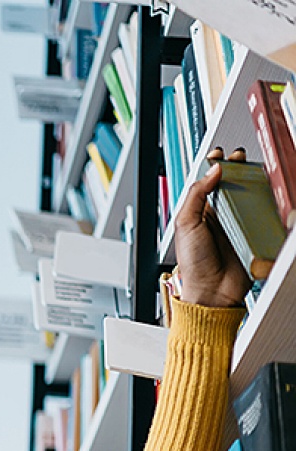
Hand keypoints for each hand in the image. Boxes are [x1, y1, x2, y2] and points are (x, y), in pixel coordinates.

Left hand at [172, 147, 252, 307]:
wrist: (211, 291)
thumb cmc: (193, 264)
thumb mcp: (185, 224)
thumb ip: (195, 196)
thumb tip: (211, 171)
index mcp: (201, 212)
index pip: (209, 183)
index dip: (216, 167)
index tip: (221, 154)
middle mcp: (220, 216)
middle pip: (233, 185)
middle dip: (239, 170)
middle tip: (243, 159)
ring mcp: (239, 224)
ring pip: (251, 197)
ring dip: (255, 184)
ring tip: (257, 172)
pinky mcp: (254, 234)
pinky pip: (264, 216)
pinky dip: (268, 205)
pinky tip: (270, 195)